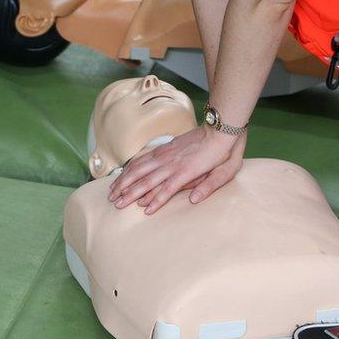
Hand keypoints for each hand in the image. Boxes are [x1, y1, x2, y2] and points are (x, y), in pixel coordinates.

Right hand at [108, 125, 244, 213]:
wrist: (220, 126)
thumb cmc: (226, 151)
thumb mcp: (226, 171)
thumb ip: (210, 186)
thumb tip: (193, 200)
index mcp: (187, 170)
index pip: (167, 189)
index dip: (155, 201)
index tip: (145, 212)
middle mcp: (172, 163)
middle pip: (146, 180)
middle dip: (129, 193)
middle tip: (116, 204)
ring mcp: (165, 154)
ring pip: (140, 168)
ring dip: (125, 180)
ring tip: (112, 191)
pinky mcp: (164, 148)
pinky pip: (143, 158)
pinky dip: (131, 167)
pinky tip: (123, 174)